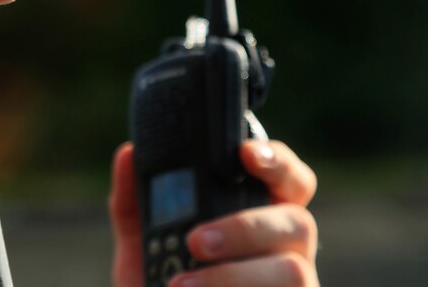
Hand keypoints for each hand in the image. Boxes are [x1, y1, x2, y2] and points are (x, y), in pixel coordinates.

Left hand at [109, 140, 318, 285]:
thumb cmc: (160, 285)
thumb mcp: (141, 245)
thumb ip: (134, 202)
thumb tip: (129, 155)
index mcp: (259, 214)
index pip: (289, 178)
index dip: (277, 160)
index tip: (247, 154)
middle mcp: (287, 249)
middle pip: (298, 222)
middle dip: (244, 228)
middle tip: (195, 241)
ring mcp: (296, 286)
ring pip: (292, 271)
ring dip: (232, 277)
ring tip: (180, 286)